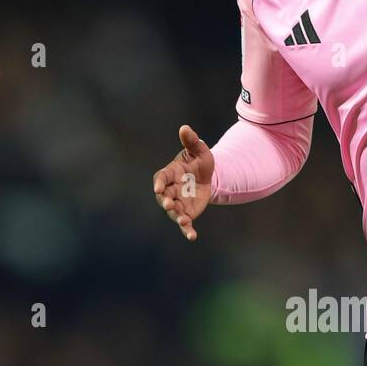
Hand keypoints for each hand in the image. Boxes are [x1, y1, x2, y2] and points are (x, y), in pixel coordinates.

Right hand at [152, 125, 214, 242]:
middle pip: (163, 197)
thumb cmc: (199, 161)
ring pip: (173, 212)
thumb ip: (191, 141)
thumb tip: (185, 128)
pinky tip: (192, 237)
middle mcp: (170, 190)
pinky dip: (187, 230)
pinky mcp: (187, 214)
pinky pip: (185, 224)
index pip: (161, 178)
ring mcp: (177, 203)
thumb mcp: (199, 150)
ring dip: (177, 217)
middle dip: (165, 201)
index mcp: (170, 174)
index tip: (158, 187)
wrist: (208, 177)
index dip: (159, 183)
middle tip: (168, 204)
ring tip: (184, 220)